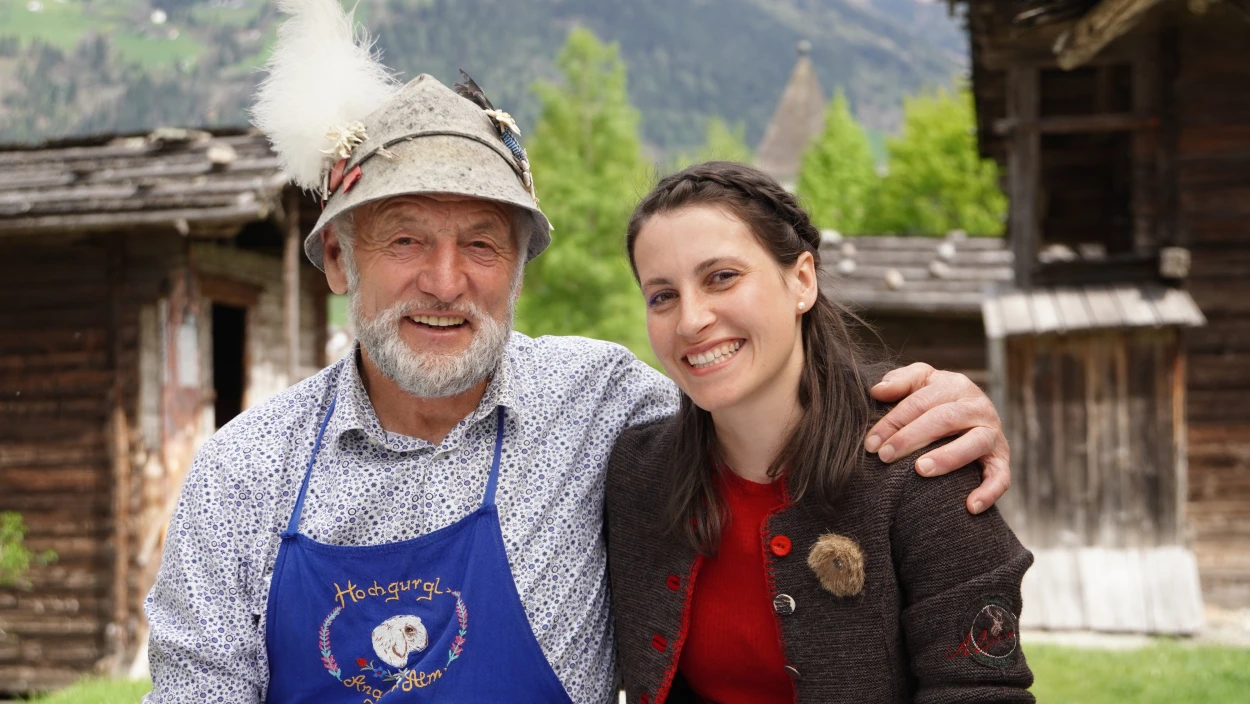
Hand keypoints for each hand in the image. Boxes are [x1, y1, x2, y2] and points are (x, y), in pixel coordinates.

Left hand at [864, 363, 1009, 514]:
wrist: (972, 414)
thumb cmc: (935, 399)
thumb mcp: (920, 381)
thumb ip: (900, 381)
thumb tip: (878, 391)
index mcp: (955, 385)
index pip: (920, 402)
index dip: (893, 422)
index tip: (871, 443)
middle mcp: (978, 406)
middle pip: (944, 419)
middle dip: (911, 438)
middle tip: (885, 456)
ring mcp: (992, 433)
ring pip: (974, 443)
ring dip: (948, 457)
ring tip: (921, 470)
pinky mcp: (1001, 459)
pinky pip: (1000, 476)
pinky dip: (989, 491)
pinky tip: (970, 507)